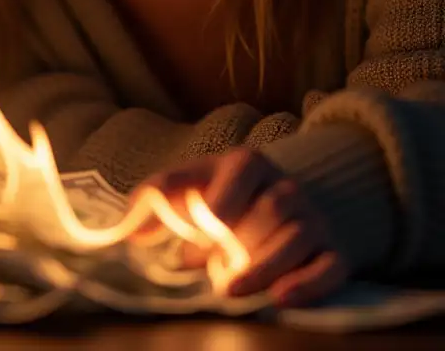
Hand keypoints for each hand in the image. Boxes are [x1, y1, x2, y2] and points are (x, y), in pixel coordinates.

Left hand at [129, 148, 347, 306]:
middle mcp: (286, 186)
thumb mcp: (192, 184)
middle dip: (240, 244)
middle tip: (211, 273)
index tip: (197, 236)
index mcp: (249, 163)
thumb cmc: (223, 195)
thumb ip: (158, 198)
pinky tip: (281, 300)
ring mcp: (314, 219)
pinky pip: (330, 267)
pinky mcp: (334, 252)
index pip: (239, 175)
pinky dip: (309, 285)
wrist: (283, 202)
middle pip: (270, 211)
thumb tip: (130, 232)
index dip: (218, 206)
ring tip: (230, 291)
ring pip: (297, 239)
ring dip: (264, 267)